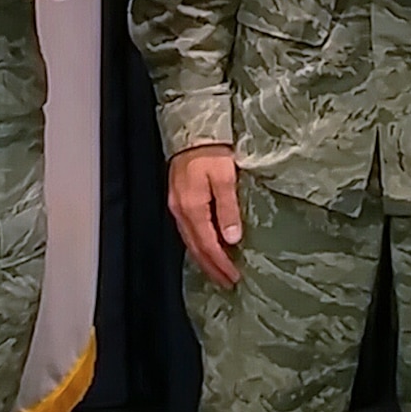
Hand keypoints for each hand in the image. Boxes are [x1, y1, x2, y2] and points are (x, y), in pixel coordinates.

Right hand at [168, 143, 242, 287]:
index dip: (220, 264)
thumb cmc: (212, 150)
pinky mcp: (178, 198)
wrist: (192, 128)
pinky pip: (187, 230)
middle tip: (227, 283)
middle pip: (195, 247)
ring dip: (204, 258)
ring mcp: (177, 205)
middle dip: (211, 267)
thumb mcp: (225, 177)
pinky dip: (198, 244)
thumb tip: (231, 239)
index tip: (233, 278)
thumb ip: (227, 208)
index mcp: (192, 207)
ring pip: (189, 241)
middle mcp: (180, 210)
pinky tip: (205, 247)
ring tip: (218, 271)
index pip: (207, 245)